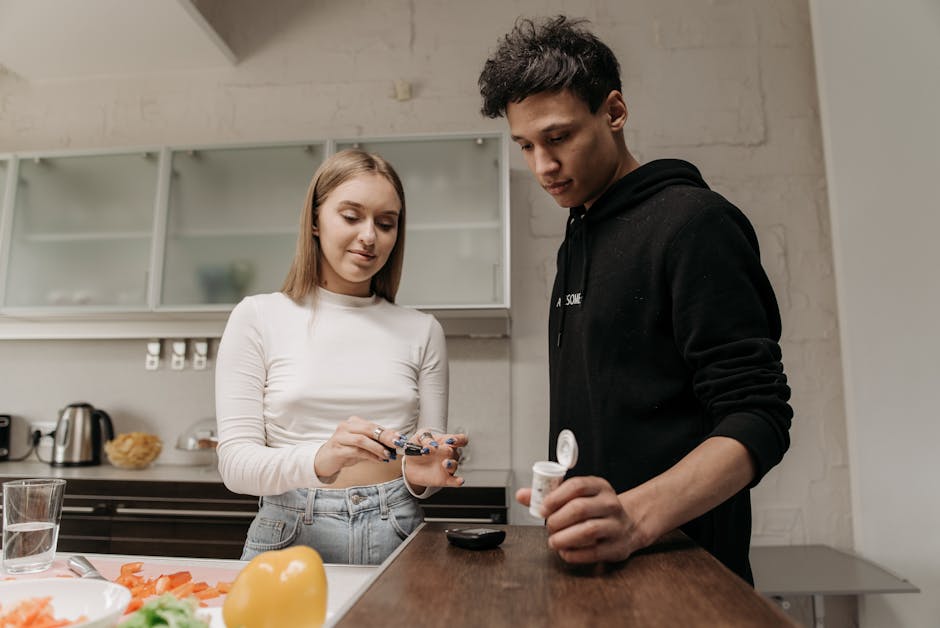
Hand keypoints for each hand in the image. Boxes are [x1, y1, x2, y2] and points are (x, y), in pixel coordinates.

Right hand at [314, 415, 402, 480]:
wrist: (324, 461)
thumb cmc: (345, 451)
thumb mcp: (362, 445)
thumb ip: (376, 442)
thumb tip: (395, 442)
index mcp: (353, 422)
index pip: (374, 425)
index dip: (388, 432)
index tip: (400, 438)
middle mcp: (346, 426)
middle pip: (369, 429)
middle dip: (385, 437)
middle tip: (397, 445)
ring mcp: (340, 437)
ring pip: (362, 440)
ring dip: (377, 448)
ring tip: (387, 455)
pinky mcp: (336, 449)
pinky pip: (356, 451)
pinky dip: (369, 455)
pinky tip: (377, 460)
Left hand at [402, 429, 468, 488]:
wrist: (409, 464)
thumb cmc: (418, 447)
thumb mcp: (419, 437)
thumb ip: (425, 438)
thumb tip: (432, 444)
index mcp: (446, 442)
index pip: (460, 439)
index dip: (459, 439)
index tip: (450, 440)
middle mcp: (449, 455)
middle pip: (455, 452)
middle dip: (445, 450)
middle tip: (433, 450)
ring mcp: (447, 467)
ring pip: (454, 465)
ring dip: (451, 464)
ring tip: (444, 463)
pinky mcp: (444, 479)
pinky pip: (454, 481)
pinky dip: (458, 481)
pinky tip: (459, 481)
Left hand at [516, 476, 642, 563]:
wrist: (627, 526)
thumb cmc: (595, 510)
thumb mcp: (577, 496)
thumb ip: (549, 495)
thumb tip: (522, 495)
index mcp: (599, 487)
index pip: (577, 486)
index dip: (555, 497)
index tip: (542, 508)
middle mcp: (610, 504)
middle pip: (580, 508)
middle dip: (557, 520)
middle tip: (549, 526)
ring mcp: (617, 526)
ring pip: (588, 530)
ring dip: (564, 538)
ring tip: (554, 541)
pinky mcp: (617, 547)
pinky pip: (594, 552)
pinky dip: (574, 554)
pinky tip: (565, 551)